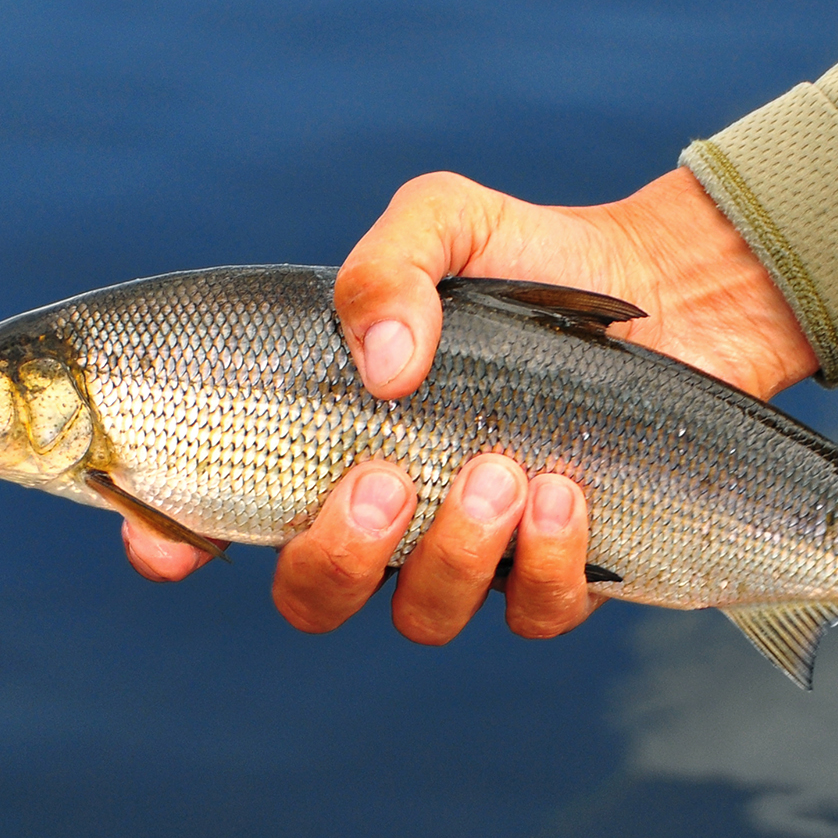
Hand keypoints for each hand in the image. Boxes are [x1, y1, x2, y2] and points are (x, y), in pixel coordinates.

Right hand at [123, 166, 818, 640]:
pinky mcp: (563, 570)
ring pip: (421, 616)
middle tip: (388, 477)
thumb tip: (382, 367)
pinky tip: (566, 494)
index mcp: (334, 435)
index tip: (166, 546)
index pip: (223, 510)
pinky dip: (544, 568)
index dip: (173, 540)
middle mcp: (392, 510)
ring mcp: (474, 550)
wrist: (671, 287)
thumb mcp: (447, 221)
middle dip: (336, 556)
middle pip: (313, 595)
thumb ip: (389, 267)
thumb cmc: (534, 256)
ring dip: (452, 556)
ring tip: (507, 470)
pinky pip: (532, 615)